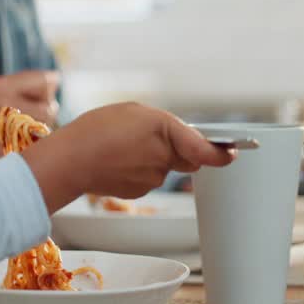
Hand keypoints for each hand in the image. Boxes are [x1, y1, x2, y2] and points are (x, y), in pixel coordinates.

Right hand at [0, 70, 59, 164]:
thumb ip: (23, 85)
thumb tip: (56, 81)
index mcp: (1, 87)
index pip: (47, 82)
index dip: (43, 93)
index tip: (29, 104)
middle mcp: (7, 105)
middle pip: (51, 108)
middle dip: (41, 117)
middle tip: (17, 126)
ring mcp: (12, 131)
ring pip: (48, 131)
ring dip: (39, 136)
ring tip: (14, 139)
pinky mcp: (15, 154)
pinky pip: (40, 150)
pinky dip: (33, 152)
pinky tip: (13, 152)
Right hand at [19, 102, 234, 212]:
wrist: (70, 160)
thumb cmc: (97, 129)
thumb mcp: (134, 112)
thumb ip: (163, 125)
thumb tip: (179, 142)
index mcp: (165, 130)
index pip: (204, 148)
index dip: (221, 153)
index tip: (233, 153)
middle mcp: (164, 157)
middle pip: (186, 156)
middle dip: (179, 149)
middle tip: (151, 138)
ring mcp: (152, 178)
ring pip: (164, 167)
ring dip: (152, 157)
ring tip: (122, 145)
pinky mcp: (139, 191)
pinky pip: (147, 177)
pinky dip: (137, 169)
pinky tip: (116, 160)